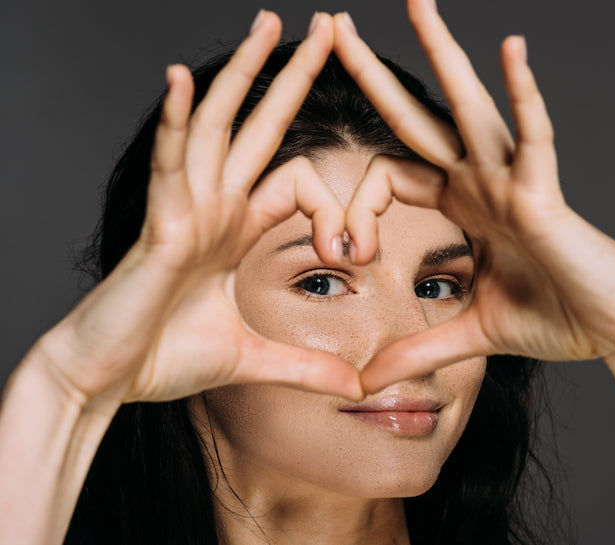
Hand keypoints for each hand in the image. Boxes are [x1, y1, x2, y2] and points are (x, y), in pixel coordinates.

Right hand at [34, 11, 362, 405]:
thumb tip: (357, 389)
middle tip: (323, 27)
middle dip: (292, 77)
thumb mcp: (256, 359)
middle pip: (259, 125)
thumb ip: (308, 368)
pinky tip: (181, 78)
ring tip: (269, 23)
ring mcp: (185, 209)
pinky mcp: (159, 227)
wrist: (108, 380)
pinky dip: (174, 121)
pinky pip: (169, 164)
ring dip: (243, 73)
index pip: (297, 181)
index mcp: (236, 227)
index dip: (335, 208)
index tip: (357, 254)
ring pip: (217, 125)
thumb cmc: (165, 358)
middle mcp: (213, 206)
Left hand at [332, 1, 614, 391]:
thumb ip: (417, 347)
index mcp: (462, 205)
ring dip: (444, 53)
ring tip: (416, 2)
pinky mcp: (547, 195)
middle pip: (417, 118)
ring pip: (469, 108)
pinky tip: (511, 49)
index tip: (342, 252)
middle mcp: (482, 181)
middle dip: (373, 74)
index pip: (388, 175)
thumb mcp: (469, 333)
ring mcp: (513, 181)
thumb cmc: (557, 318)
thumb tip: (367, 379)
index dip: (353, 207)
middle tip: (335, 26)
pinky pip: (535, 137)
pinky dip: (524, 94)